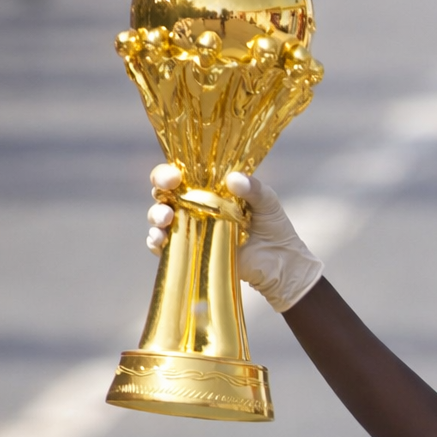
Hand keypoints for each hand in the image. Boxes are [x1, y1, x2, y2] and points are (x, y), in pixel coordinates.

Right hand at [145, 164, 324, 312]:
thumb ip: (253, 188)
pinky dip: (156, 243)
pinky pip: (164, 247)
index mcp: (209, 189)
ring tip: (165, 219)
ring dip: (156, 216)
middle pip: (164, 193)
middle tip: (167, 191)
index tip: (174, 175)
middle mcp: (194, 206)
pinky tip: (159, 241)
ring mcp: (190, 230)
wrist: (280, 264)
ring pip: (160, 218)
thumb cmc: (274, 227)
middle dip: (159, 189)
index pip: (182, 175)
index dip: (170, 172)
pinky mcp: (190, 252)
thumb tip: (232, 179)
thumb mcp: (267, 202)